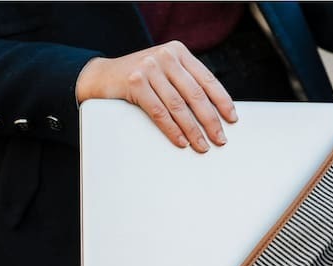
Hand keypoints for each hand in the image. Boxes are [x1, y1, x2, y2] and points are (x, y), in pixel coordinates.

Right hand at [76, 40, 237, 152]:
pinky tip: (181, 141)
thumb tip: (211, 111)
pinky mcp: (135, 82)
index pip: (207, 79)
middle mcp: (165, 56)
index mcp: (178, 52)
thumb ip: (183, 82)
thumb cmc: (137, 79)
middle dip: (210, 120)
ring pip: (179, 106)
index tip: (232, 119)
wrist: (101, 76)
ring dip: (193, 130)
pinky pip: (159, 112)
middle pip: (195, 94)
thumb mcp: (163, 72)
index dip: (222, 101)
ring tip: (202, 145)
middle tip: (220, 139)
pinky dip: (172, 130)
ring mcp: (149, 68)